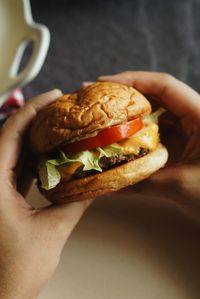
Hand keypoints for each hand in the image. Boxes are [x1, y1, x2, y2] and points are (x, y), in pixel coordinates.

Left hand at [0, 90, 90, 298]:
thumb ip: (74, 204)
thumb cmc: (12, 274)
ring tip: (59, 128)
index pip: (9, 133)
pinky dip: (31, 161)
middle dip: (35, 120)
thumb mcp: (51, 233)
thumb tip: (94, 183)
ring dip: (34, 140)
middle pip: (9, 138)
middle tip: (60, 109)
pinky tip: (50, 156)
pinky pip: (13, 171)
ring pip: (11, 154)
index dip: (32, 110)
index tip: (53, 96)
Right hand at [99, 72, 199, 217]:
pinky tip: (119, 140)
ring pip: (154, 115)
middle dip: (125, 97)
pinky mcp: (181, 144)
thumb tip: (106, 185)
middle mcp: (193, 118)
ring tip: (102, 118)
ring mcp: (186, 131)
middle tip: (97, 99)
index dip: (133, 80)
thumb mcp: (180, 186)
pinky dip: (136, 135)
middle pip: (156, 97)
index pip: (165, 85)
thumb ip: (142, 183)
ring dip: (129, 117)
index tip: (104, 83)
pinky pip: (155, 133)